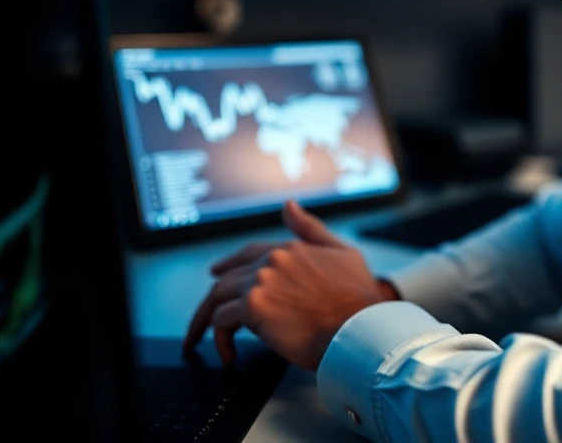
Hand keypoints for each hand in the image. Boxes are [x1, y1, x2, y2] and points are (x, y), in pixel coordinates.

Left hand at [183, 200, 396, 369]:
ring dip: (205, 320)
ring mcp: (260, 282)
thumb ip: (312, 230)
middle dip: (212, 299)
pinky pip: (221, 322)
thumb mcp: (343, 253)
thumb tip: (288, 206)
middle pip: (228, 278)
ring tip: (200, 339)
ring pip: (218, 297)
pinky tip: (227, 355)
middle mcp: (271, 261)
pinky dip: (219, 339)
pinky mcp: (253, 307)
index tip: (216, 272)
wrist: (361, 328)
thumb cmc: (359, 299)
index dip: (229, 263)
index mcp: (290, 249)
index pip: (249, 252)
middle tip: (202, 321)